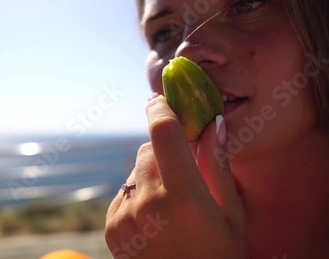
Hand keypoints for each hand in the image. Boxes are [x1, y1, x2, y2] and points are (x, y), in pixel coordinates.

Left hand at [105, 95, 247, 258]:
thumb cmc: (219, 256)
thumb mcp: (231, 214)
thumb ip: (217, 165)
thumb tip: (210, 122)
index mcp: (184, 197)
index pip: (163, 132)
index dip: (162, 109)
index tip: (163, 99)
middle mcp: (147, 203)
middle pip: (146, 149)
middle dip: (164, 148)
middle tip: (183, 166)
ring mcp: (124, 216)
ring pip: (134, 171)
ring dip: (151, 174)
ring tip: (171, 205)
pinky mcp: (111, 227)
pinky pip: (123, 193)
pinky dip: (138, 195)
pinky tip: (156, 219)